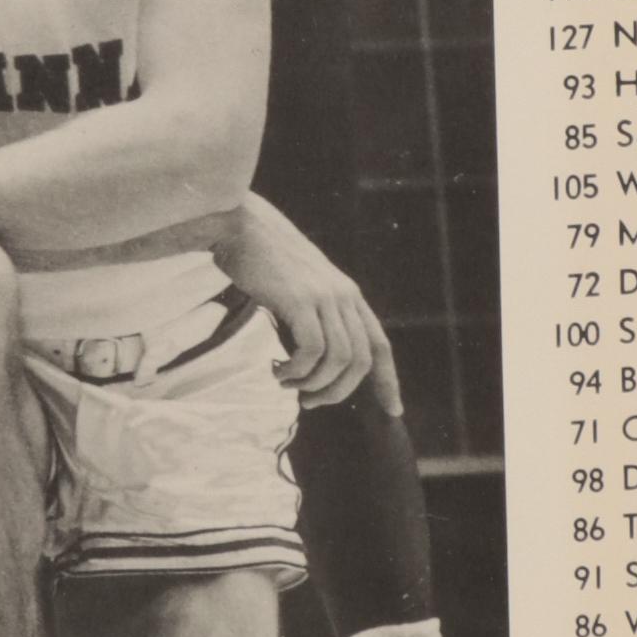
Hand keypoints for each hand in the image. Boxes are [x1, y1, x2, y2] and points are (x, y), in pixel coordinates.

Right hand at [225, 196, 402, 411]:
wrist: (242, 227)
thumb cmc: (265, 261)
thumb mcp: (303, 288)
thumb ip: (317, 315)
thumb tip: (315, 363)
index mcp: (349, 295)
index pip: (379, 344)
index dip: (388, 380)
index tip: (393, 410)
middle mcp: (344, 296)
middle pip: (360, 361)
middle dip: (338, 392)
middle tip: (309, 401)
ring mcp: (324, 297)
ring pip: (338, 361)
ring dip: (313, 384)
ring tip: (287, 384)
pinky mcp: (300, 300)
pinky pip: (311, 351)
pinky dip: (296, 371)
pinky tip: (277, 370)